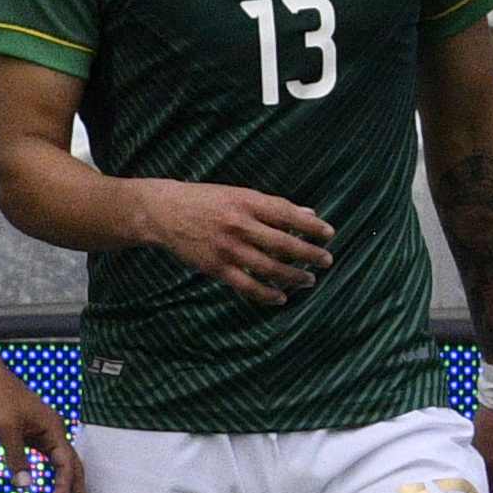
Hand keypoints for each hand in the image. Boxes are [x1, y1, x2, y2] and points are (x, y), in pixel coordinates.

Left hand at [0, 360, 86, 492]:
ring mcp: (39, 432)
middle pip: (72, 468)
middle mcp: (51, 432)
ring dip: (65, 487)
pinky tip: (43, 486)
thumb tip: (25, 487)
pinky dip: (48, 475)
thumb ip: (16, 459)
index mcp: (52, 430)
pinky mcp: (25, 433)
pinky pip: (43, 459)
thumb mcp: (3, 429)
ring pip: (59, 465)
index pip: (66, 467)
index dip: (63, 491)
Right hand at [131, 180, 334, 304]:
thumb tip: (310, 215)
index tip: (329, 234)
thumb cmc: (206, 201)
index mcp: (247, 202)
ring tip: (309, 280)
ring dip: (293, 276)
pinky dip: (266, 294)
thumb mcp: (239, 195)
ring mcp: (227, 248)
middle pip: (283, 243)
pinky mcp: (216, 267)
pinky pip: (246, 286)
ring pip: (269, 267)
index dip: (311, 226)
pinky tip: (281, 297)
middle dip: (309, 254)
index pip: (287, 215)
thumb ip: (273, 207)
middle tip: (327, 261)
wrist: (163, 212)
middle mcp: (239, 224)